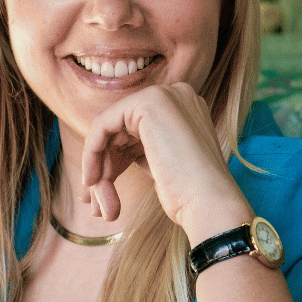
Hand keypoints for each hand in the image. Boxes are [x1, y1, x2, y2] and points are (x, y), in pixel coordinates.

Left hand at [80, 83, 250, 236]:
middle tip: (92, 204)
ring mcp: (163, 95)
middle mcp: (175, 95)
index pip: (135, 131)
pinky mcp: (148, 103)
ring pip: (109, 131)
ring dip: (99, 169)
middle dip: (104, 166)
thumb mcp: (162, 165)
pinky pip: (103, 126)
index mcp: (183, 109)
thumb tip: (104, 160)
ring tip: (95, 206)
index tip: (102, 193)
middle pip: (120, 130)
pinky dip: (92, 153)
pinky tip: (92, 181)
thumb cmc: (189, 195)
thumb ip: (140, 151)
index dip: (115, 161)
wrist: (209, 203)